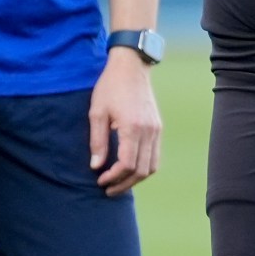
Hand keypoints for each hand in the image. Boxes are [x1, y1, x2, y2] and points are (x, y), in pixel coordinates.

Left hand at [90, 49, 163, 194]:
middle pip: (142, 171)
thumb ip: (97, 141)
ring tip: (119, 182)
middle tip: (108, 189)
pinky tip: (129, 168)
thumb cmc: (110, 87)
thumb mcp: (97, 112)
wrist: (131, 66)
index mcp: (133, 127)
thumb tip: (96, 166)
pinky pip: (155, 156)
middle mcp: (149, 131)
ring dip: (136, 179)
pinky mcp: (158, 128)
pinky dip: (144, 167)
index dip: (113, 177)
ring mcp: (156, 130)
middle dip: (124, 184)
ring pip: (152, 166)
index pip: (127, 164)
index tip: (100, 180)